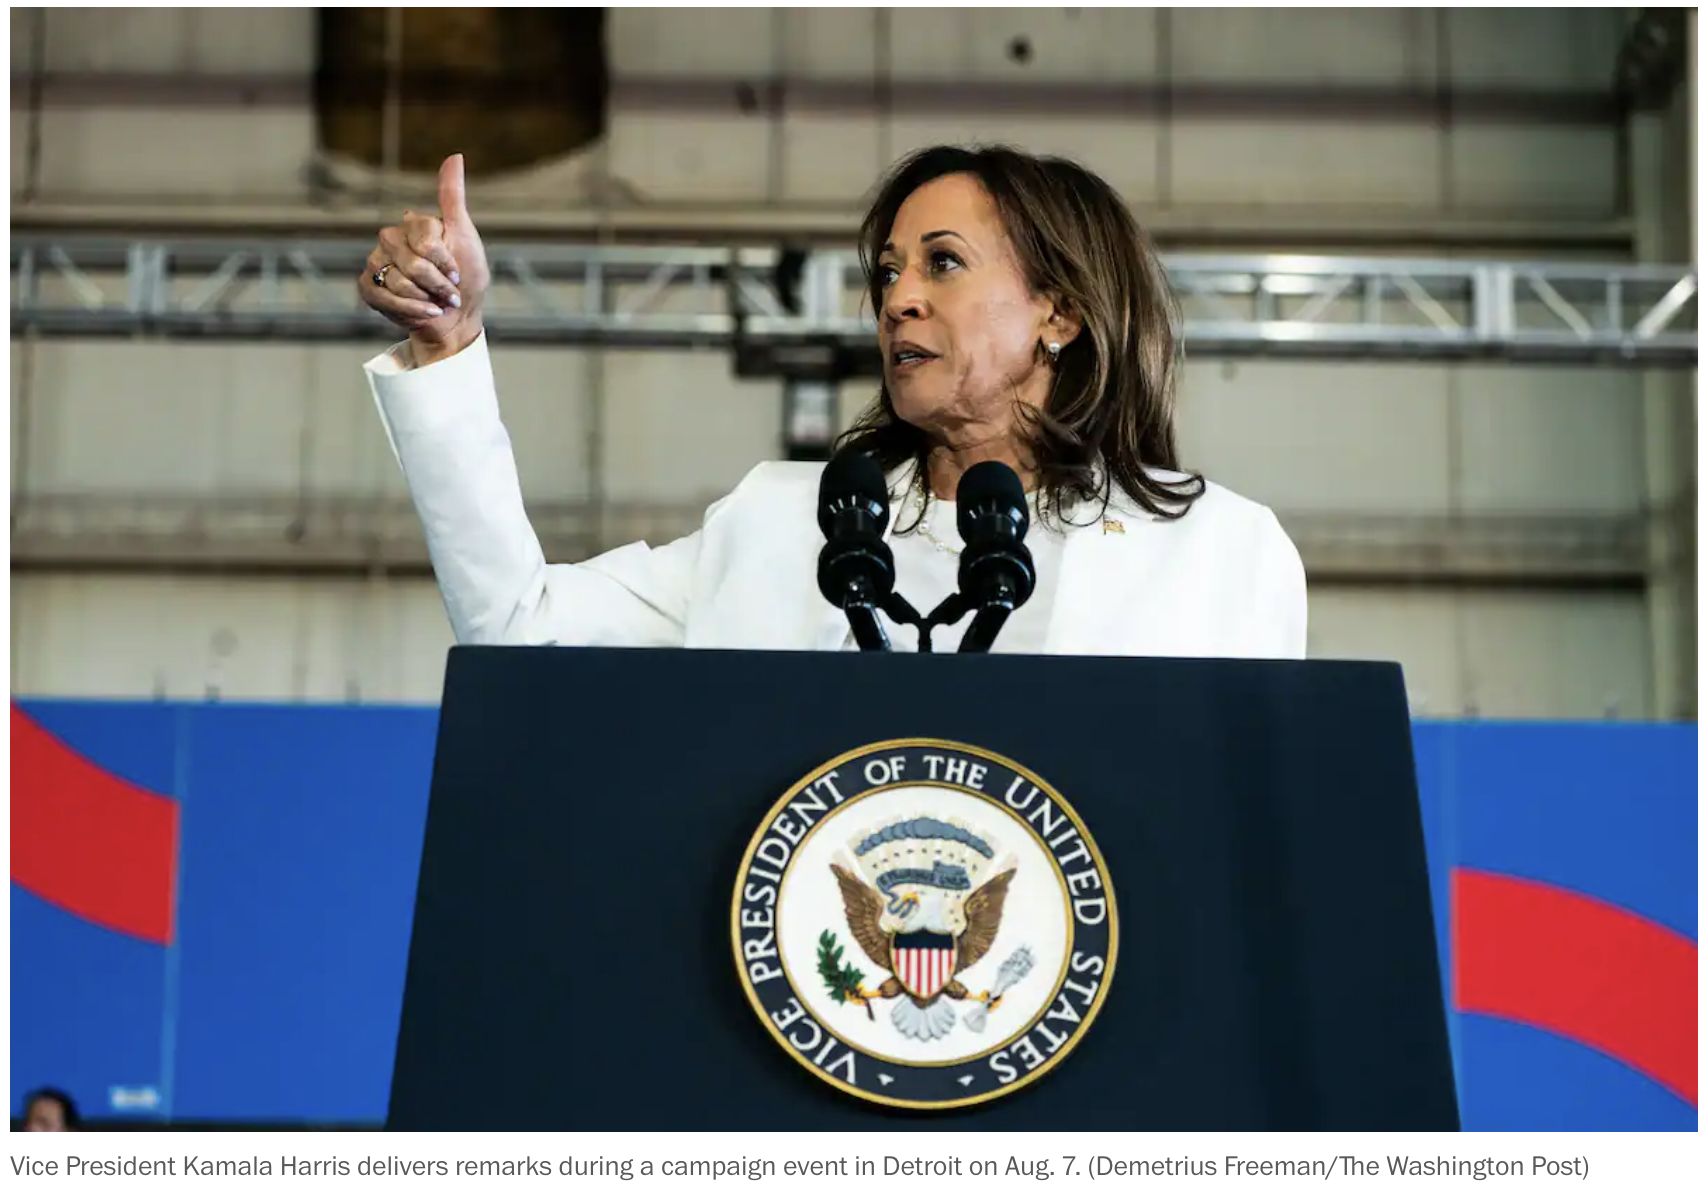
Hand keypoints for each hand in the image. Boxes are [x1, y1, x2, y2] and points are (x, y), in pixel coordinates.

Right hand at [360, 154, 490, 363]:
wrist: (456, 319)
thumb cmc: (465, 279)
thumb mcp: (465, 236)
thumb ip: (453, 198)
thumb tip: (454, 155)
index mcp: (413, 225)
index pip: (425, 240)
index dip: (445, 262)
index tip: (457, 273)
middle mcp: (390, 239)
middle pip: (412, 262)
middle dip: (437, 284)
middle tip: (449, 292)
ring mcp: (376, 263)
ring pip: (398, 281)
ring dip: (426, 299)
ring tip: (436, 303)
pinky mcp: (367, 287)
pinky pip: (382, 296)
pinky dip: (410, 310)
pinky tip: (425, 313)